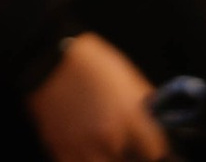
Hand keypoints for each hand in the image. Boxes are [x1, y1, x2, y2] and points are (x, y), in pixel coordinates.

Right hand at [27, 36, 169, 161]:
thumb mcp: (125, 75)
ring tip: (102, 145)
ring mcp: (85, 146)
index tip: (148, 145)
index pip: (155, 150)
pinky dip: (83, 159)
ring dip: (105, 157)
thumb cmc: (88, 61)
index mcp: (130, 116)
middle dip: (128, 154)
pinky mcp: (61, 150)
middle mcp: (111, 136)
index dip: (152, 147)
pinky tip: (83, 150)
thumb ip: (144, 102)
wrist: (45, 54)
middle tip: (122, 143)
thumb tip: (160, 119)